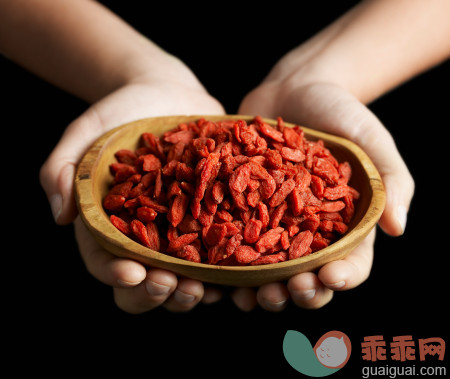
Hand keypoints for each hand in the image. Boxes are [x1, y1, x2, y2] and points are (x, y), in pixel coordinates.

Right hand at [40, 72, 225, 312]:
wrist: (165, 94)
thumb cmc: (120, 114)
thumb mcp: (85, 133)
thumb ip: (61, 169)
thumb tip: (61, 216)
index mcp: (112, 225)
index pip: (107, 260)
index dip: (116, 273)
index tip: (132, 273)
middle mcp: (148, 236)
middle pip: (148, 280)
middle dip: (159, 292)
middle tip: (171, 285)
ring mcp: (183, 230)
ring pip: (187, 275)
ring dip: (196, 290)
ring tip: (206, 288)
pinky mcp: (214, 217)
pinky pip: (224, 247)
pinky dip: (232, 264)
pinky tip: (242, 268)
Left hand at [236, 80, 413, 310]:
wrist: (294, 87)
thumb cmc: (340, 110)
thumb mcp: (372, 138)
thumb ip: (390, 179)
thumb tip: (397, 227)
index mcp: (346, 223)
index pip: (352, 261)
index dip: (343, 275)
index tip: (329, 276)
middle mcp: (309, 231)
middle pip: (308, 276)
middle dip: (298, 292)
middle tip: (285, 291)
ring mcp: (274, 223)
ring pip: (268, 272)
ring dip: (259, 290)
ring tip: (249, 294)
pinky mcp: (243, 210)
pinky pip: (235, 241)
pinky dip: (226, 262)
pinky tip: (216, 271)